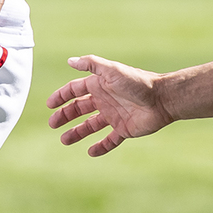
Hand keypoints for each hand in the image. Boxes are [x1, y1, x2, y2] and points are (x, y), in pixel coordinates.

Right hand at [46, 55, 171, 156]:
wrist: (162, 99)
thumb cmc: (137, 82)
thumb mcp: (112, 70)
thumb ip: (91, 64)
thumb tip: (70, 60)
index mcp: (100, 85)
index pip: (75, 90)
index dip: (61, 96)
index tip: (50, 105)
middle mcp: (105, 100)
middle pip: (79, 109)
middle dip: (65, 116)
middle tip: (53, 124)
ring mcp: (114, 116)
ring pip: (90, 126)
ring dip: (77, 132)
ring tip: (64, 140)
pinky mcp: (124, 129)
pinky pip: (109, 140)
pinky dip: (100, 147)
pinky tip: (90, 151)